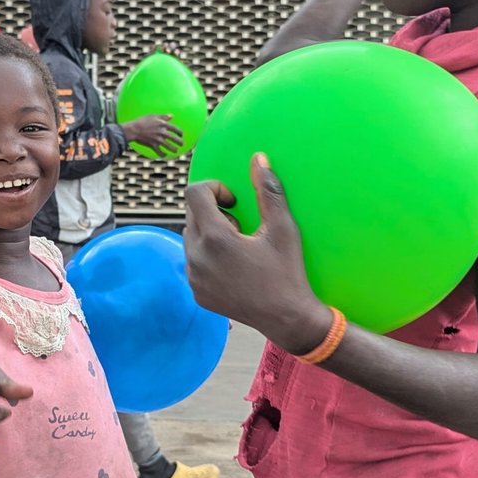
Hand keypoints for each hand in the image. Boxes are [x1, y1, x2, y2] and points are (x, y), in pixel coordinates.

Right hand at [121, 114, 182, 155]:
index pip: (175, 129)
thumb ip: (163, 117)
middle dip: (179, 142)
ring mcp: (158, 140)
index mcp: (163, 125)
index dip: (180, 132)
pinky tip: (164, 155)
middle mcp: (162, 133)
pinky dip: (163, 154)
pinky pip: (160, 152)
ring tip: (176, 151)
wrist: (133, 129)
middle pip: (174, 139)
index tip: (181, 135)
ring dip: (174, 149)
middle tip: (182, 144)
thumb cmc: (142, 121)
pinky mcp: (153, 145)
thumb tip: (171, 116)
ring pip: (169, 146)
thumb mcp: (153, 116)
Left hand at [184, 153, 331, 353]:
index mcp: (214, 238)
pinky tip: (233, 267)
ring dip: (208, 232)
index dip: (215, 188)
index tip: (235, 202)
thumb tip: (258, 158)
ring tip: (237, 247)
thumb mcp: (283, 228)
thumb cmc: (288, 271)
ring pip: (190, 238)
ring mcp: (193, 277)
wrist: (287, 318)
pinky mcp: (196, 293)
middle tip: (241, 226)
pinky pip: (193, 261)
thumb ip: (268, 191)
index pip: (195, 193)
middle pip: (190, 214)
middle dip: (213, 210)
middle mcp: (196, 257)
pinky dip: (207, 255)